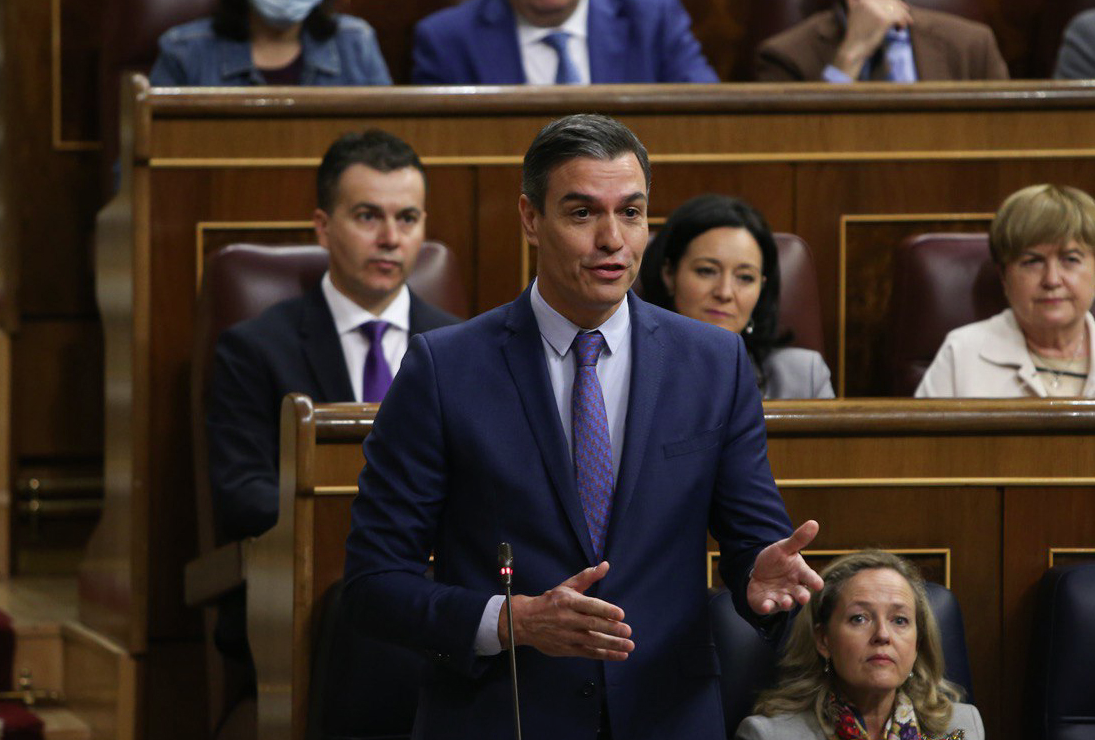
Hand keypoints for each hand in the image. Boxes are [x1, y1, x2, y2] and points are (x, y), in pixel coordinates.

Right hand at [498, 561, 633, 660]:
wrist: (525, 621)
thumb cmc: (550, 602)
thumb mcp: (567, 586)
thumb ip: (587, 577)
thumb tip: (606, 565)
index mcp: (568, 601)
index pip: (589, 606)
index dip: (605, 610)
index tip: (620, 614)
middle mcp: (567, 619)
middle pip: (591, 625)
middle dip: (611, 629)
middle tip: (628, 631)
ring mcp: (567, 635)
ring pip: (592, 641)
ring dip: (611, 644)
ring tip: (628, 646)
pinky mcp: (567, 649)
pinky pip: (588, 653)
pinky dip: (605, 655)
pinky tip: (620, 655)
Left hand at [747, 520, 823, 614]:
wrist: (758, 572)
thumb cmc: (776, 561)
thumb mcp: (784, 548)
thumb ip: (798, 539)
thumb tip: (814, 523)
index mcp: (800, 574)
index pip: (810, 578)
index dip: (814, 581)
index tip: (818, 585)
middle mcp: (793, 588)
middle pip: (801, 594)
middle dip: (802, 596)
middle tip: (803, 598)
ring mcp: (781, 597)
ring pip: (786, 603)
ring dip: (786, 603)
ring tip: (785, 601)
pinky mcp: (768, 603)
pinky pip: (768, 606)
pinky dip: (767, 607)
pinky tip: (765, 605)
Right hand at [834, 0, 913, 77]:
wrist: (852, 49)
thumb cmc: (857, 33)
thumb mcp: (858, 12)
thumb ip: (869, 4)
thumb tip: (895, 2)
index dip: (894, 2)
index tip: (902, 8)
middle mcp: (868, 0)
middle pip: (892, 1)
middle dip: (901, 9)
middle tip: (906, 18)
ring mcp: (876, 9)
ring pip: (897, 9)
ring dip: (902, 17)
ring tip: (900, 25)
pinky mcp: (883, 19)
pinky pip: (899, 18)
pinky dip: (902, 24)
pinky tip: (898, 30)